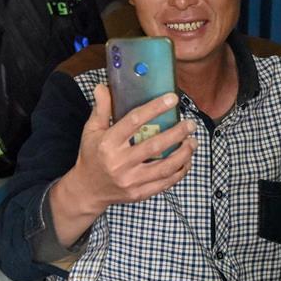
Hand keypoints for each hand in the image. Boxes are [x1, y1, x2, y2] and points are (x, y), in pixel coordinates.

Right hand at [65, 84, 197, 213]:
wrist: (87, 191)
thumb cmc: (92, 156)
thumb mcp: (92, 131)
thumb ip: (101, 109)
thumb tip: (103, 86)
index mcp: (109, 143)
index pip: (135, 121)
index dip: (155, 108)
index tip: (173, 98)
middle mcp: (120, 162)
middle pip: (155, 145)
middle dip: (177, 133)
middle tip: (191, 124)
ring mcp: (130, 180)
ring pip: (164, 167)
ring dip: (183, 153)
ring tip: (193, 141)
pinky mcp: (138, 194)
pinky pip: (165, 183)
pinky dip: (179, 172)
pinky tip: (187, 160)